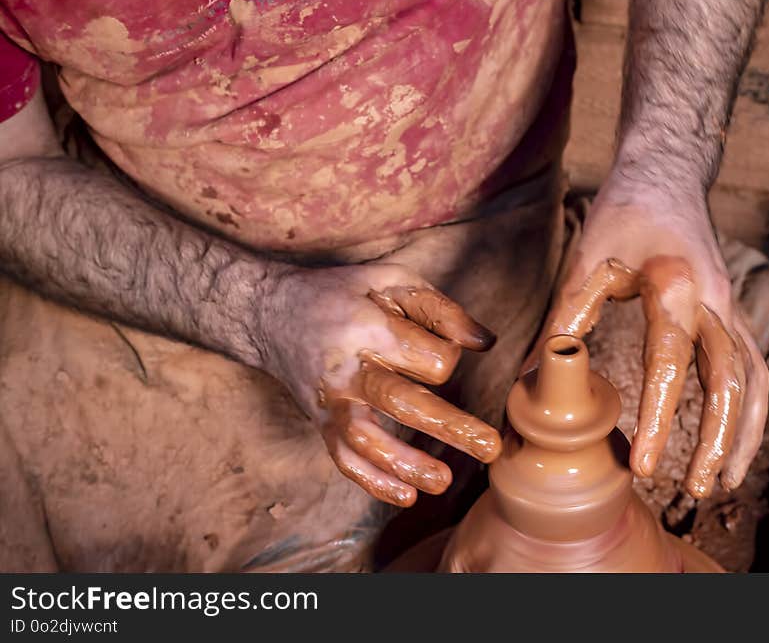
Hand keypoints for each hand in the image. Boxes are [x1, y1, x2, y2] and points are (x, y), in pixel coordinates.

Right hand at [258, 263, 500, 506]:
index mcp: (368, 329)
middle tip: (490, 448)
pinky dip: (373, 482)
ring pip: (367, 441)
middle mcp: (346, 369)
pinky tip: (406, 496)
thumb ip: (440, 309)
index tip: (442, 352)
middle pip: (401, 403)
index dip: (447, 358)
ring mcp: (330, 402)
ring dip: (407, 465)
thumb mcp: (390, 280)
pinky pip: (344, 460)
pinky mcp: (321, 423)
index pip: (426, 358)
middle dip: (448, 426)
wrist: (270, 313)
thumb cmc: (341, 294)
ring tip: (444, 482)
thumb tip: (485, 343)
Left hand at [525, 175, 768, 497]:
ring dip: (740, 435)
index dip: (660, 416)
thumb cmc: (622, 215)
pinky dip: (750, 413)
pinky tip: (736, 444)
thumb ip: (566, 321)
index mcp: (674, 284)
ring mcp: (731, 307)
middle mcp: (715, 299)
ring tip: (720, 484)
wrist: (665, 177)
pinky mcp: (733, 314)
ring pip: (752, 380)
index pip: (670, 361)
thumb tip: (536, 379)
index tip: (646, 464)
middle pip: (729, 380)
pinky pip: (754, 369)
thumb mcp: (585, 261)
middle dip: (715, 442)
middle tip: (690, 491)